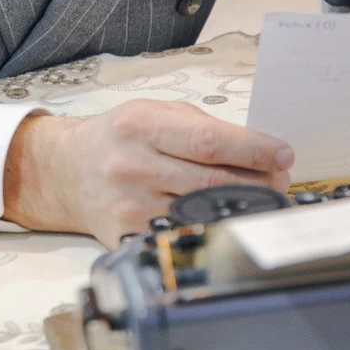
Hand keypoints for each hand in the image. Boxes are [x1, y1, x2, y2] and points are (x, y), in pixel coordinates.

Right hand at [2, 101, 292, 244]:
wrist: (64, 171)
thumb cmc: (120, 137)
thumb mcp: (154, 113)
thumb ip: (202, 128)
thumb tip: (258, 151)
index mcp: (142, 126)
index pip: (210, 142)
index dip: (254, 150)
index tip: (284, 154)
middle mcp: (133, 167)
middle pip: (212, 181)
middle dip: (258, 182)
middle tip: (280, 179)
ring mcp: (129, 207)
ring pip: (202, 213)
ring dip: (241, 209)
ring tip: (261, 199)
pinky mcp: (125, 236)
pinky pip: (181, 236)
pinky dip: (211, 230)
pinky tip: (227, 221)